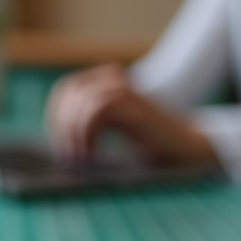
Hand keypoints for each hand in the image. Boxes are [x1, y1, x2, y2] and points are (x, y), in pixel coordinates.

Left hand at [47, 64, 215, 165]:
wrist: (184, 150)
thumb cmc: (148, 151)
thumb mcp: (108, 139)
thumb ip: (86, 133)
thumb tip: (57, 145)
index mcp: (105, 87)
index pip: (66, 90)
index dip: (55, 115)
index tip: (59, 144)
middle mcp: (114, 82)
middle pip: (71, 92)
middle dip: (63, 126)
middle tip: (69, 156)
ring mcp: (127, 90)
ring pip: (84, 99)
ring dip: (76, 132)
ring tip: (82, 158)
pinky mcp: (136, 104)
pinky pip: (99, 108)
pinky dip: (90, 132)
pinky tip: (95, 153)